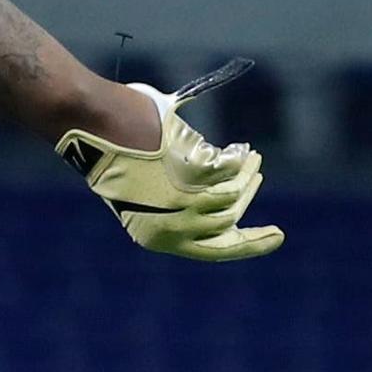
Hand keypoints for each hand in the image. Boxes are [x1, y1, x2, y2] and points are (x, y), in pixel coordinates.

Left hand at [51, 63, 284, 261]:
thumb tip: (225, 194)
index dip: (250, 244)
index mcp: (156, 237)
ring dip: (247, 172)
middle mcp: (172, 226)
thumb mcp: (145, 188)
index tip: (277, 235)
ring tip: (250, 156)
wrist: (94, 122)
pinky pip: (230, 168)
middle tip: (257, 173)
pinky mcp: (192, 172)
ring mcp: (183, 200)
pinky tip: (240, 147)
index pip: (215, 250)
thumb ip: (180, 200)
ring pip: (234, 192)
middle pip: (229, 218)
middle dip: (247, 194)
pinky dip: (238, 157)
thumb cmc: (114, 149)